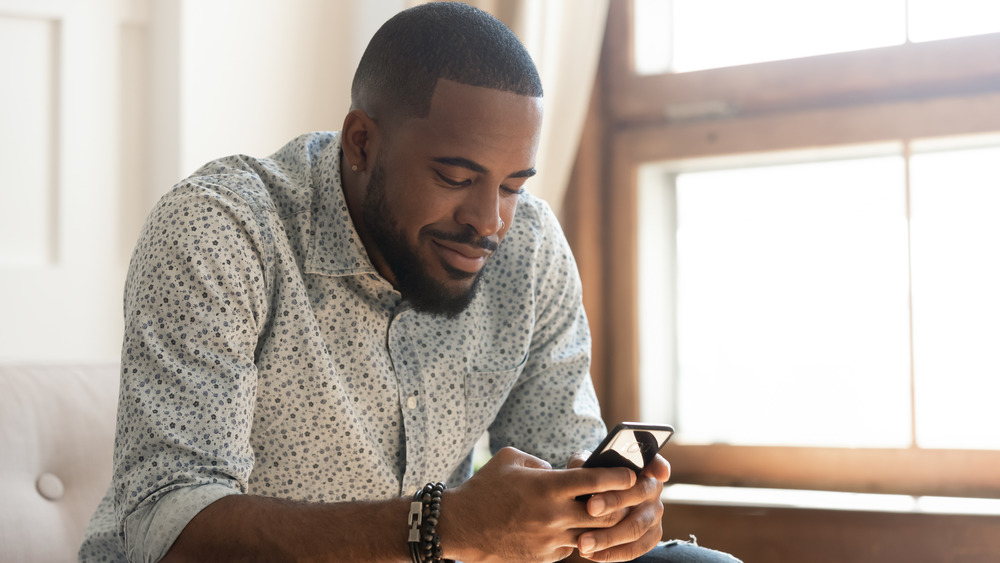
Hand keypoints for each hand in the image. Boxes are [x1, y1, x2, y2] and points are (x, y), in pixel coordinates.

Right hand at [440, 447, 636, 562]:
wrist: (461, 526)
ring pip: (593, 535)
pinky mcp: (545, 557)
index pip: (595, 481)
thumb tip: (561, 470)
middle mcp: (553, 515)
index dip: (619, 477)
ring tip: (609, 513)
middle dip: (623, 504)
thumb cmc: (485, 487)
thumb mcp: (511, 459)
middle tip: (632, 496)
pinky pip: (572, 547)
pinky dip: (579, 537)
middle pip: (605, 513)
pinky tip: (578, 528)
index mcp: (547, 486)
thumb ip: (541, 462)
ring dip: (604, 525)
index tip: (632, 474)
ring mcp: (550, 539)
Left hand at [567, 452, 670, 561]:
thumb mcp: (587, 467)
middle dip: (614, 501)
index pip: (654, 461)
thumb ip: (585, 463)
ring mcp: (655, 514)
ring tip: (583, 542)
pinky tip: (591, 554)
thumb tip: (582, 466)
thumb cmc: (592, 480)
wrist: (595, 504)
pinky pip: (634, 549)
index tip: (659, 473)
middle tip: (590, 507)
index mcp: (642, 467)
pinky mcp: (652, 536)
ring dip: (608, 537)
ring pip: (635, 527)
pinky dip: (612, 554)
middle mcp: (653, 489)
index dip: (659, 466)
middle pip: (639, 494)